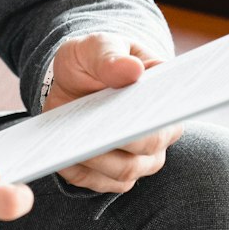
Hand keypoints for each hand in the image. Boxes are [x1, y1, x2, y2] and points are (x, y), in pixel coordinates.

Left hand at [44, 31, 182, 193]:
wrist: (73, 80)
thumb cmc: (92, 60)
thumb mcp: (95, 47)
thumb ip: (109, 55)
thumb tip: (132, 69)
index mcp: (164, 100)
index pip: (167, 117)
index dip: (154, 121)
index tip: (129, 117)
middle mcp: (159, 135)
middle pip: (146, 150)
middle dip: (117, 140)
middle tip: (88, 129)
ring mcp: (139, 160)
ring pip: (123, 172)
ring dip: (95, 159)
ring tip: (71, 141)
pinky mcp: (112, 176)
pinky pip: (96, 183)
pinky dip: (77, 170)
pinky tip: (60, 154)